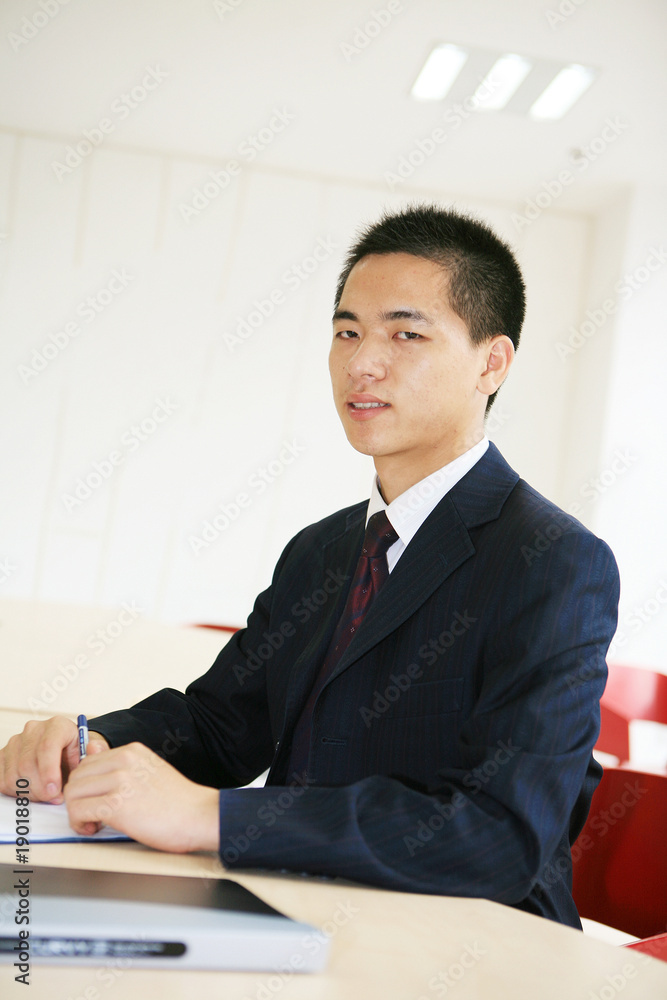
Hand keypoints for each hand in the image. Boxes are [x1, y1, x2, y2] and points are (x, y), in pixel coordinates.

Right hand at [0, 716, 108, 802]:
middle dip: (40, 789)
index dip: (49, 772)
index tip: (55, 791)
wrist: (67, 752)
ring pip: (13, 775)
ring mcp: (17, 742)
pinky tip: (31, 792)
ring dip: (29, 793)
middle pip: (28, 764)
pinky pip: (2, 780)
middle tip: (54, 798)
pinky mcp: (4, 755)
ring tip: (46, 795)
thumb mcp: (92, 752)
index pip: (47, 746)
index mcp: (58, 725)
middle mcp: (34, 730)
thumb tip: (93, 750)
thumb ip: (96, 752)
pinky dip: (16, 792)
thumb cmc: (78, 754)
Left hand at [64, 742, 219, 852]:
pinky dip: (79, 823)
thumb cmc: (177, 801)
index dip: (86, 786)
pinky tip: (94, 828)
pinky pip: (78, 810)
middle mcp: (123, 760)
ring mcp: (119, 780)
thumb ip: (119, 764)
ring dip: (77, 812)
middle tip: (92, 816)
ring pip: (73, 793)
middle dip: (78, 799)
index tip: (96, 801)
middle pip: (76, 777)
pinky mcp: (115, 804)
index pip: (87, 763)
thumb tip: (91, 752)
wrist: (199, 816)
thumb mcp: (148, 771)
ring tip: (94, 823)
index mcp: (131, 751)